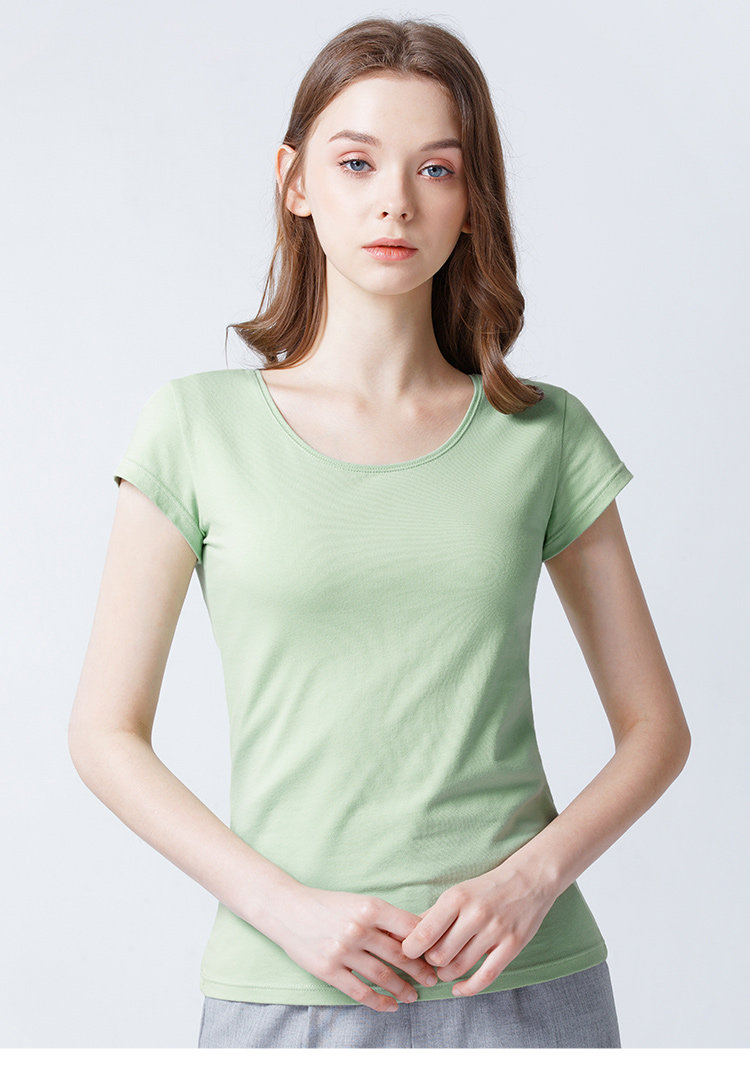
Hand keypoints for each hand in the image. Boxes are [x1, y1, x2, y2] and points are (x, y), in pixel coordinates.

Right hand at [267, 885, 440, 1012]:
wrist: (287, 909)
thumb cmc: (327, 904)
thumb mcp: (358, 902)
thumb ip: (383, 919)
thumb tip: (415, 937)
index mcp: (370, 907)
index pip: (409, 928)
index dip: (426, 944)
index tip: (436, 954)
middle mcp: (358, 928)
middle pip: (399, 955)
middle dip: (419, 970)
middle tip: (432, 979)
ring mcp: (343, 951)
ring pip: (383, 976)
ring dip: (402, 989)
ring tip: (413, 996)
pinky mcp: (328, 970)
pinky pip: (360, 992)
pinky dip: (379, 1002)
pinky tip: (390, 1006)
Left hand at [400, 857, 557, 996]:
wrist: (529, 879)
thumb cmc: (486, 888)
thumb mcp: (457, 893)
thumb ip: (432, 915)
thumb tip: (404, 935)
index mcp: (456, 898)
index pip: (424, 934)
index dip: (411, 950)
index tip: (409, 953)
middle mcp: (475, 914)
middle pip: (439, 955)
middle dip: (430, 962)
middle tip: (431, 959)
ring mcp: (495, 931)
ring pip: (459, 967)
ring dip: (446, 974)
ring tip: (445, 969)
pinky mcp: (512, 946)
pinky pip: (485, 977)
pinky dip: (467, 988)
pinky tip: (458, 988)